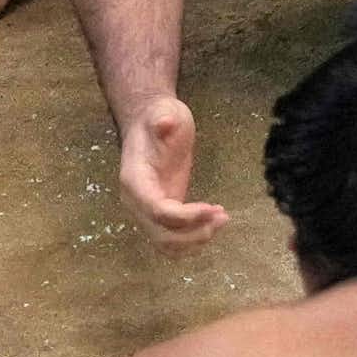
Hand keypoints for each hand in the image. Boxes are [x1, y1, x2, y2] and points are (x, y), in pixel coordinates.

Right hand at [119, 95, 226, 248]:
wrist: (149, 123)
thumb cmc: (157, 118)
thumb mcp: (163, 112)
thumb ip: (162, 119)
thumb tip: (164, 123)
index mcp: (134, 181)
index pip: (157, 210)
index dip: (185, 216)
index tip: (212, 207)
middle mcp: (136, 202)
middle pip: (161, 234)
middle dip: (194, 232)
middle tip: (222, 216)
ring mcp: (147, 210)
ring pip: (166, 243)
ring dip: (195, 240)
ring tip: (221, 220)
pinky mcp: (161, 213)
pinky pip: (172, 240)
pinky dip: (192, 240)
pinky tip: (212, 224)